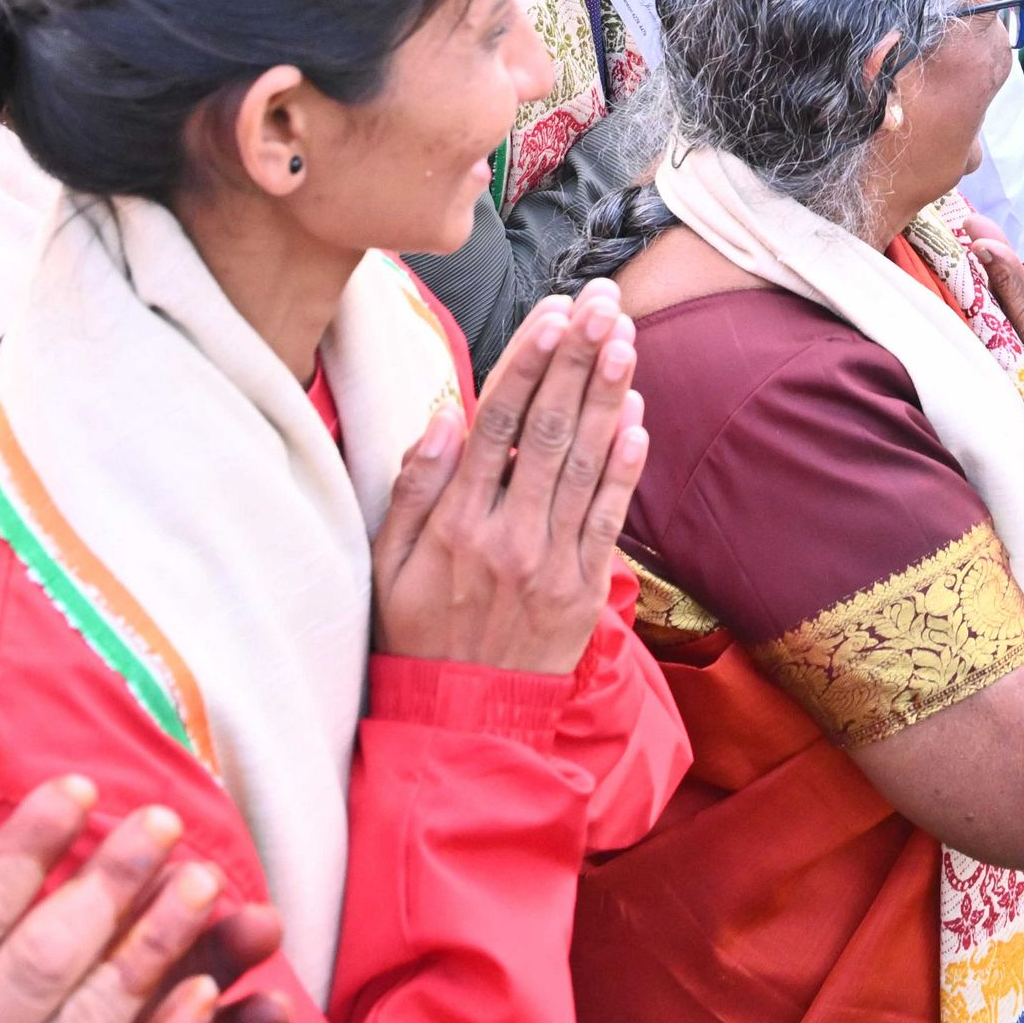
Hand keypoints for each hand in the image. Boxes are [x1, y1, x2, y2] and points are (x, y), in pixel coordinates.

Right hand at [371, 284, 644, 675]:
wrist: (459, 720)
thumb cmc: (414, 631)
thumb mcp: (386, 564)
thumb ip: (414, 489)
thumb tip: (442, 418)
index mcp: (455, 523)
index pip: (497, 423)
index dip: (529, 362)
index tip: (554, 311)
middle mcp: (507, 536)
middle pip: (549, 429)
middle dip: (578, 359)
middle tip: (604, 302)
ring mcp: (551, 563)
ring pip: (585, 463)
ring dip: (609, 396)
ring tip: (626, 339)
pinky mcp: (584, 589)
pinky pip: (609, 517)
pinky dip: (625, 466)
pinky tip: (638, 417)